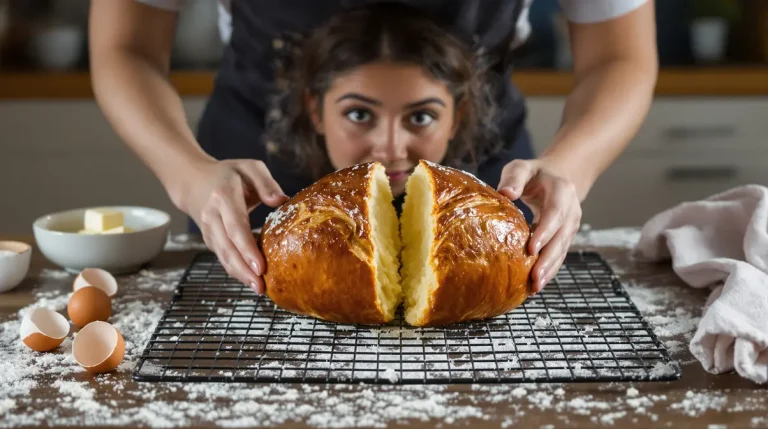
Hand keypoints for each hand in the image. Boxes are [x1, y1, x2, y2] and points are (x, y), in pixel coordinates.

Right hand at [172, 159, 288, 293]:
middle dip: (243, 269)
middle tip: (261, 286)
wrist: (194, 181)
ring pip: (223, 256)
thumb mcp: (249, 168)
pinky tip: (250, 279)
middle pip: (227, 247)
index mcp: (223, 197)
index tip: (261, 266)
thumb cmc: (229, 175)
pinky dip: (235, 270)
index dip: (247, 248)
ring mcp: (208, 230)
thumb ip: (266, 182)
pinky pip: (223, 257)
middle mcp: (212, 216)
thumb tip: (282, 200)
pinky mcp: (210, 239)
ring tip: (258, 288)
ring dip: (239, 274)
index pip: (235, 226)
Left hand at [497, 159, 581, 294]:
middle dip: (548, 260)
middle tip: (534, 279)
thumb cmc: (534, 174)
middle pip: (561, 238)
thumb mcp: (522, 168)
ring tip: (535, 288)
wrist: (557, 177)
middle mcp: (571, 210)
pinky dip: (549, 270)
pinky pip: (559, 255)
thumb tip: (506, 193)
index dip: (545, 233)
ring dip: (550, 270)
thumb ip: (514, 178)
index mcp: (562, 192)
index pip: (555, 214)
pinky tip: (537, 284)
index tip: (531, 249)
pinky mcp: (566, 237)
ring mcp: (571, 226)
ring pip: (562, 251)